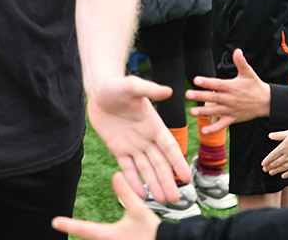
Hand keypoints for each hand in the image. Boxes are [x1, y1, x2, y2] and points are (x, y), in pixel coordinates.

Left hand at [51, 172, 160, 239]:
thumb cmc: (153, 233)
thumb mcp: (140, 211)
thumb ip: (127, 193)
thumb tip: (116, 174)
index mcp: (109, 236)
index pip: (84, 229)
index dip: (68, 225)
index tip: (54, 222)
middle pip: (88, 238)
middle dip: (78, 231)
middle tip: (63, 225)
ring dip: (91, 235)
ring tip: (81, 230)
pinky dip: (102, 239)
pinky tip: (108, 236)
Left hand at [87, 76, 188, 202]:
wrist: (100, 91)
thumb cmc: (118, 86)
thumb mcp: (133, 86)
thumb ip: (149, 90)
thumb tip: (168, 91)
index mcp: (154, 125)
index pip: (169, 147)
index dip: (177, 162)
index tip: (187, 177)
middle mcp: (146, 138)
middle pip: (160, 163)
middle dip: (167, 181)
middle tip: (175, 199)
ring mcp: (133, 145)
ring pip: (146, 169)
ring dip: (154, 184)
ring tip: (161, 201)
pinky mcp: (118, 149)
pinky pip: (127, 168)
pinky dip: (133, 181)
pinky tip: (140, 195)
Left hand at [187, 48, 270, 132]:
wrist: (266, 102)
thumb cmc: (255, 86)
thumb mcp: (249, 73)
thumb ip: (241, 62)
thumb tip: (237, 51)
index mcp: (232, 87)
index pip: (217, 84)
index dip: (207, 82)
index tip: (196, 80)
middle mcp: (230, 99)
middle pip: (213, 97)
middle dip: (200, 96)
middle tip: (188, 94)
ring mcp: (231, 110)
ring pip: (215, 111)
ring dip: (203, 112)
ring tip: (192, 111)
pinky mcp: (233, 119)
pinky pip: (222, 125)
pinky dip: (214, 128)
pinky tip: (204, 130)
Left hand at [262, 130, 287, 178]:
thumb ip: (279, 135)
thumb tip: (269, 135)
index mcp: (283, 148)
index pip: (273, 155)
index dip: (267, 160)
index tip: (263, 164)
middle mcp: (287, 156)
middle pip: (276, 162)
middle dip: (270, 166)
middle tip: (265, 170)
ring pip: (283, 168)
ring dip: (276, 170)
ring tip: (271, 173)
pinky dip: (287, 174)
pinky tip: (283, 176)